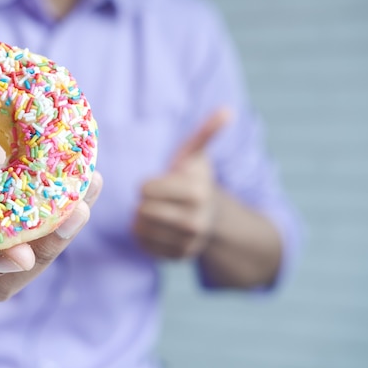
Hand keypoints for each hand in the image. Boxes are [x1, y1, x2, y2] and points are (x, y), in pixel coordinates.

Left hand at [133, 109, 229, 258]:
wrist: (211, 215)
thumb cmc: (194, 179)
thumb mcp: (197, 156)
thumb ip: (207, 133)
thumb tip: (227, 111)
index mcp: (198, 193)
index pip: (146, 190)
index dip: (147, 184)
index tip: (158, 183)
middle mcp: (196, 222)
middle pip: (143, 210)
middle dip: (144, 201)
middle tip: (156, 198)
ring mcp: (188, 243)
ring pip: (140, 228)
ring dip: (141, 217)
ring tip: (156, 210)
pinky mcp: (178, 257)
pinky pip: (143, 244)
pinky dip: (144, 234)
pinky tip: (158, 226)